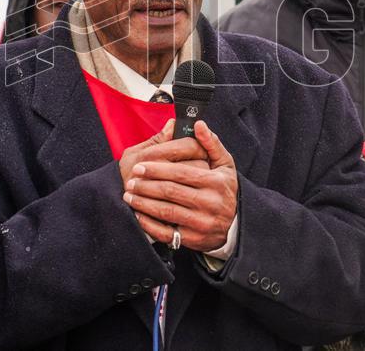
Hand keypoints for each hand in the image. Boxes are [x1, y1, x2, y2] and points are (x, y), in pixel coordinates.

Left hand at [123, 121, 237, 251]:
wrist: (235, 224)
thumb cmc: (224, 189)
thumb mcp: (224, 164)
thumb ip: (210, 143)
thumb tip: (198, 124)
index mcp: (215, 181)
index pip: (181, 172)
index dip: (157, 169)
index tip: (139, 165)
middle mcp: (209, 203)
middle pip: (170, 191)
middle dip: (146, 185)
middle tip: (130, 180)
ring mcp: (201, 223)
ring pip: (166, 211)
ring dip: (143, 203)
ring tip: (129, 195)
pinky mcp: (193, 239)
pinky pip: (166, 233)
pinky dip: (149, 224)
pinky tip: (138, 215)